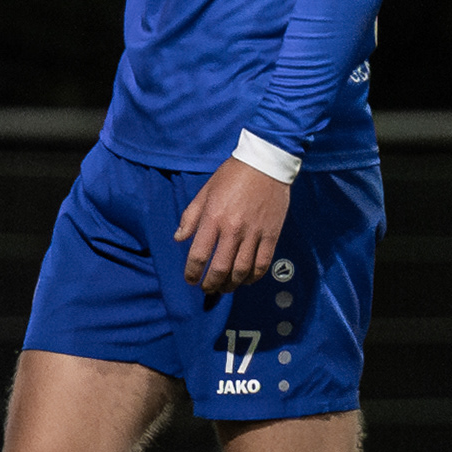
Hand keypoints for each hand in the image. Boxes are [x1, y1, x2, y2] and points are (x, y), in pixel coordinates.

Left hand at [175, 159, 289, 294]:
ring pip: (242, 271)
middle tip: (206, 288)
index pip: (199, 254)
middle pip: (220, 268)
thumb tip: (180, 238)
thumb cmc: (232, 175)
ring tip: (224, 287)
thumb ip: (191, 216)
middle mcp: (233, 229)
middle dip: (211, 284)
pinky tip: (246, 280)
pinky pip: (262, 264)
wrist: (265, 163)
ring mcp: (254, 233)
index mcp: (213, 218)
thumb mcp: (205, 192)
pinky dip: (253, 277)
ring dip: (231, 285)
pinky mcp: (271, 235)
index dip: (192, 272)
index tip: (190, 279)